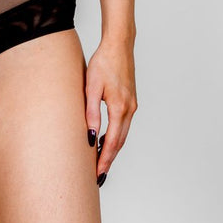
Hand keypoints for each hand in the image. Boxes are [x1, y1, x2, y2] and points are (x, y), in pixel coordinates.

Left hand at [85, 38, 137, 184]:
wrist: (118, 45)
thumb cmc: (103, 62)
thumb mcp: (91, 87)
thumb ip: (91, 112)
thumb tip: (90, 136)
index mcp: (119, 107)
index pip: (112, 142)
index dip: (104, 160)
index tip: (97, 174)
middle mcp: (129, 109)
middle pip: (120, 142)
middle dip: (109, 160)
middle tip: (98, 176)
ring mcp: (132, 105)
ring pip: (123, 134)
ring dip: (112, 149)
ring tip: (100, 163)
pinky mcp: (130, 101)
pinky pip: (123, 125)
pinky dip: (116, 136)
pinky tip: (106, 140)